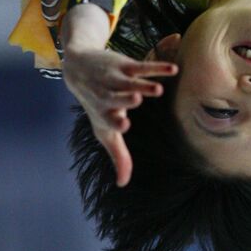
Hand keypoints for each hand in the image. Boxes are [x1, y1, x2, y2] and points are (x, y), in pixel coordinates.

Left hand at [62, 47, 177, 186]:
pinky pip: (142, 67)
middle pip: (115, 97)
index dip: (116, 121)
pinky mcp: (125, 66)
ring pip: (129, 82)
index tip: (124, 124)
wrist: (78, 70)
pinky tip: (172, 70)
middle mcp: (107, 95)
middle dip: (124, 99)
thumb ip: (117, 155)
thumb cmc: (97, 106)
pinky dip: (157, 69)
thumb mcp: (105, 131)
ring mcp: (116, 80)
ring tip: (157, 90)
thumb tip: (122, 184)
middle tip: (136, 99)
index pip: (109, 118)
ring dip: (143, 85)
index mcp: (104, 113)